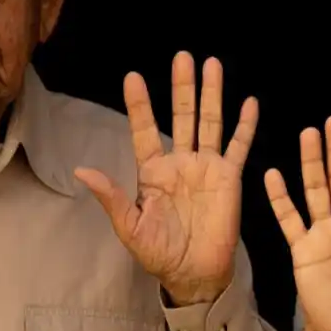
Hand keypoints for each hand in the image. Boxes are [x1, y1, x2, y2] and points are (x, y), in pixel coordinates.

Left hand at [74, 52, 257, 303]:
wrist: (194, 274)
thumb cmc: (159, 254)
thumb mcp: (130, 227)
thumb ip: (111, 197)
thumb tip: (82, 171)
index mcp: (153, 172)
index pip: (145, 130)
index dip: (140, 105)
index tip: (133, 77)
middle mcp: (180, 162)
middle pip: (182, 116)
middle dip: (182, 87)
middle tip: (182, 56)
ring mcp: (206, 167)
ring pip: (210, 122)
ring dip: (211, 94)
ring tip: (212, 64)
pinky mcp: (229, 178)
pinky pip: (239, 147)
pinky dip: (245, 125)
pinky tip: (249, 102)